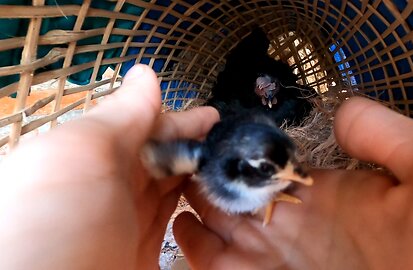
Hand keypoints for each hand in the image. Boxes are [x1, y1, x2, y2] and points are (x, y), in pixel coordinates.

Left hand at [0, 64, 218, 269]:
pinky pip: (172, 219)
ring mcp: (125, 219)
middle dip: (193, 142)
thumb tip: (146, 74)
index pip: (137, 126)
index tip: (209, 115)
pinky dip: (193, 205)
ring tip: (227, 159)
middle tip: (227, 136)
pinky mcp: (143, 249)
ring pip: (168, 185)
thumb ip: (119, 114)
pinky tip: (210, 193)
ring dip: (198, 171)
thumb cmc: (55, 222)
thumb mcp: (83, 152)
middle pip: (157, 155)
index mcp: (84, 156)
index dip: (175, 119)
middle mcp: (104, 186)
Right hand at [173, 97, 412, 269]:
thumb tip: (342, 111)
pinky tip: (181, 240)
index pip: (271, 175)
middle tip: (169, 174)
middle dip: (206, 193)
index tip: (205, 148)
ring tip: (166, 206)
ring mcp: (290, 265)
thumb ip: (380, 134)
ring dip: (198, 227)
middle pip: (242, 211)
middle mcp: (305, 232)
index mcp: (332, 197)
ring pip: (229, 246)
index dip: (236, 161)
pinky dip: (205, 263)